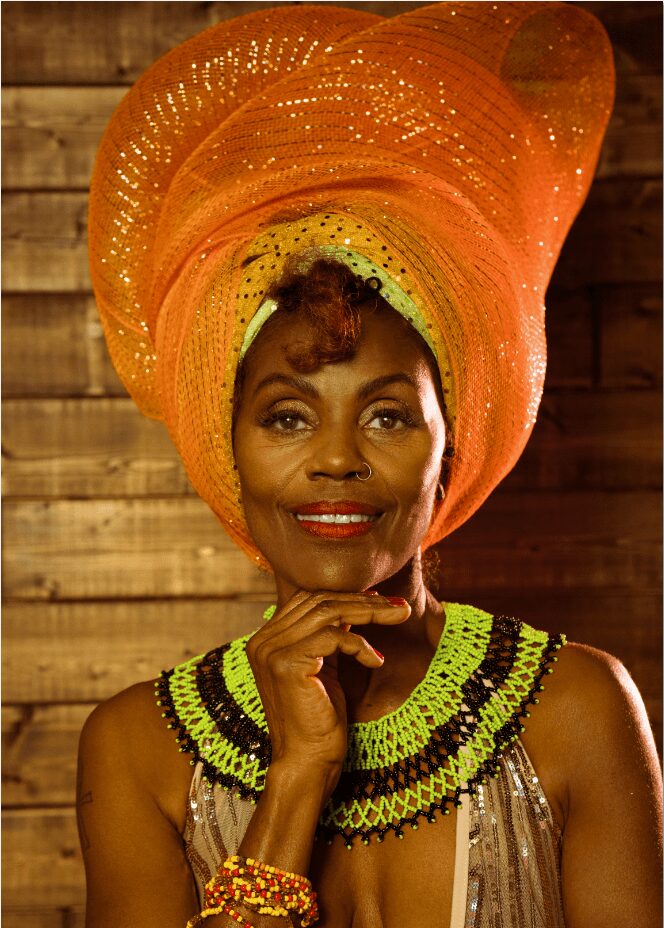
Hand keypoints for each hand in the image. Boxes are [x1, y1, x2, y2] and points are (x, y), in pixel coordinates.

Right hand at [246, 590, 410, 791]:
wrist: (307, 764)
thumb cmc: (320, 720)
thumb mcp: (325, 667)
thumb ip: (329, 635)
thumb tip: (357, 601)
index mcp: (266, 639)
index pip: (309, 599)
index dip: (347, 595)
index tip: (382, 600)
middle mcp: (262, 640)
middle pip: (320, 601)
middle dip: (364, 600)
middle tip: (399, 605)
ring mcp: (271, 651)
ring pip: (329, 613)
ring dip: (371, 612)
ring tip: (399, 618)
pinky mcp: (286, 664)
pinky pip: (334, 637)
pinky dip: (361, 645)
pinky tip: (376, 661)